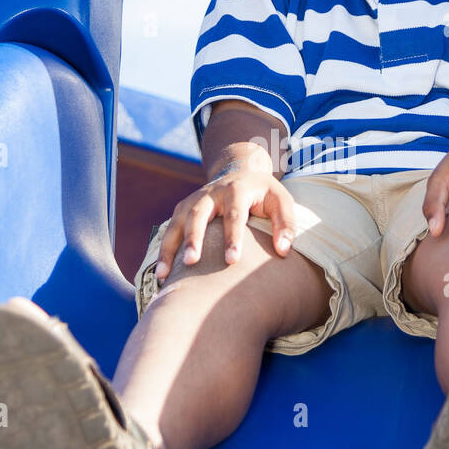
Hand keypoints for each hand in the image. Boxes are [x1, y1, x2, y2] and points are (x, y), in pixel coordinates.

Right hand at [152, 169, 296, 278]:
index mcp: (236, 189)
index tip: (232, 261)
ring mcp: (193, 200)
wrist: (240, 173)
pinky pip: (169, 231)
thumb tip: (283, 250)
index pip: (234, 214)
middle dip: (193, 238)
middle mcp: (210, 193)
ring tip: (164, 275)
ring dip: (169, 248)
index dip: (232, 237)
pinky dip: (163, 250)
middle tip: (192, 262)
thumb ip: (286, 224)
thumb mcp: (281, 201)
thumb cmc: (263, 194)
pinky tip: (161, 273)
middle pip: (197, 214)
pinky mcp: (182, 210)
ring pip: (176, 223)